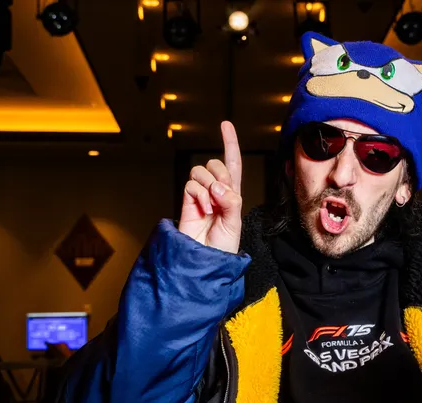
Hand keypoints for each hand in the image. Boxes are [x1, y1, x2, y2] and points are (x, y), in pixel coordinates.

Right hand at [180, 121, 242, 254]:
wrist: (205, 259)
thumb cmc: (223, 245)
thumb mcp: (235, 222)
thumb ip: (231, 201)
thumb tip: (218, 186)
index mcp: (232, 194)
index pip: (232, 163)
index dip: (230, 143)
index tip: (225, 124)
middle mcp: (216, 191)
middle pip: (215, 164)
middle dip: (221, 176)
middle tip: (222, 198)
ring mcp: (200, 195)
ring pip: (201, 171)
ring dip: (209, 186)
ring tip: (212, 207)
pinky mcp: (186, 200)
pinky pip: (191, 185)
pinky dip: (199, 195)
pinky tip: (203, 210)